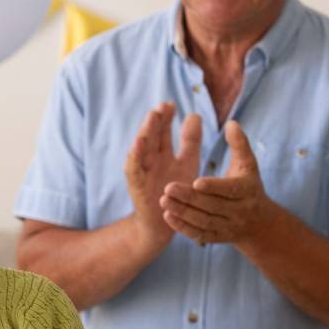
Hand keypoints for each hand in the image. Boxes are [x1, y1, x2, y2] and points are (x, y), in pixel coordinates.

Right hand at [123, 103, 200, 254]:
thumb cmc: (177, 193)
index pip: (163, 132)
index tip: (171, 105)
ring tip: (152, 117)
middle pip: (152, 137)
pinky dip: (135, 154)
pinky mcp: (136, 186)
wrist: (165, 223)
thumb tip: (194, 115)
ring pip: (142, 148)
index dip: (166, 119)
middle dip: (156, 121)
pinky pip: (134, 168)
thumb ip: (190, 140)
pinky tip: (139, 142)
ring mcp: (142, 172)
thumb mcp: (187, 163)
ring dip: (146, 132)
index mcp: (163, 155)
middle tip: (162, 106)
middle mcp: (151, 161)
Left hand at [160, 121, 271, 245]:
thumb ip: (239, 144)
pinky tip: (167, 216)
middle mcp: (240, 211)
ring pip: (203, 221)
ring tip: (163, 200)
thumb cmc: (248, 185)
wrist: (258, 223)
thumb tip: (231, 123)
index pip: (229, 189)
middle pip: (212, 206)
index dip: (213, 186)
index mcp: (248, 190)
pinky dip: (183, 227)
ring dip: (182, 212)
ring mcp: (229, 227)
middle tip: (168, 187)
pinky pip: (199, 234)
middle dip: (189, 198)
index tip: (195, 181)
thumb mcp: (248, 164)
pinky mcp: (218, 238)